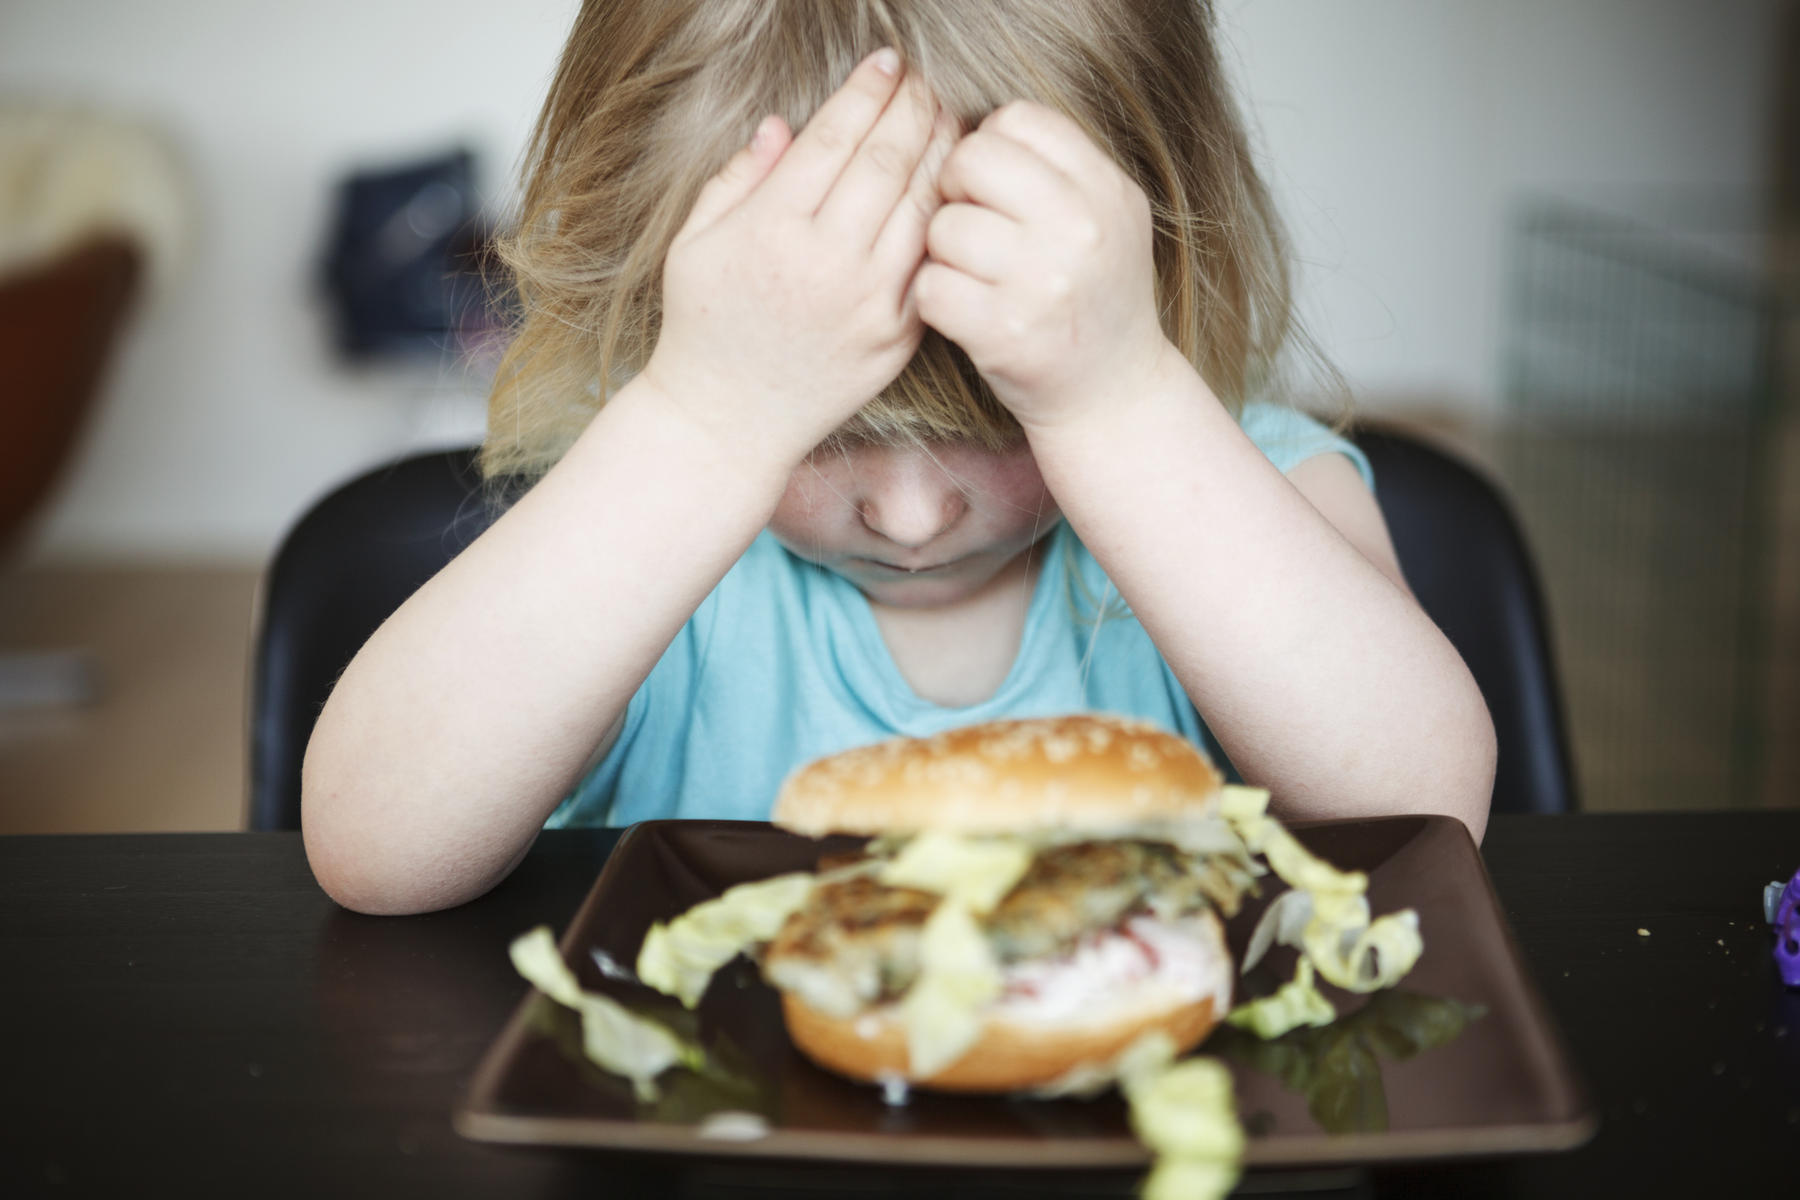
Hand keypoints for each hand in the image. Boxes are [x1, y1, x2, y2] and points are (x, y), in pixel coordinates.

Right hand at [641, 50, 957, 463]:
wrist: (729, 421)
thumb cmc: (704, 327)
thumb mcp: (695, 242)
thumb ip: (739, 178)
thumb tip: (784, 125)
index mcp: (772, 230)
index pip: (835, 137)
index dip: (867, 91)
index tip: (886, 62)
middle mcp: (827, 263)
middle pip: (889, 161)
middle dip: (914, 107)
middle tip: (925, 79)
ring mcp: (870, 302)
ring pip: (922, 206)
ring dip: (942, 153)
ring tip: (947, 120)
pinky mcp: (898, 334)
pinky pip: (932, 260)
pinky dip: (946, 216)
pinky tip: (950, 188)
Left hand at [917, 102, 1172, 431]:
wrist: (1114, 395)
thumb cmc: (1093, 298)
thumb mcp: (1107, 219)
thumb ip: (1057, 169)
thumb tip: (971, 126)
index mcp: (1105, 191)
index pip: (1018, 119)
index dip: (990, 145)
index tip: (994, 185)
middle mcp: (1080, 231)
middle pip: (972, 159)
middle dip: (955, 188)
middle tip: (968, 224)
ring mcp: (1042, 283)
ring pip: (944, 226)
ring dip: (942, 250)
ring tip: (971, 274)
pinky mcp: (1002, 333)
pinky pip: (931, 286)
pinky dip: (934, 298)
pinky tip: (962, 310)